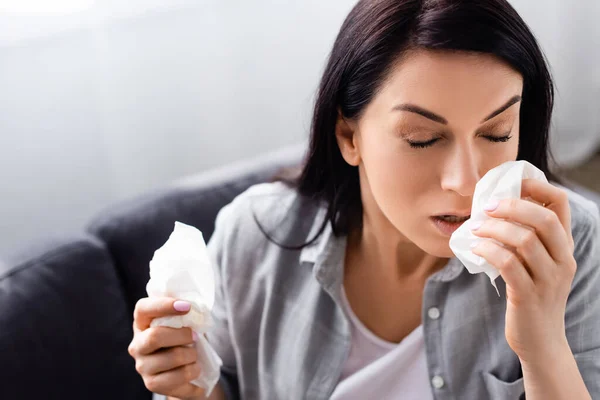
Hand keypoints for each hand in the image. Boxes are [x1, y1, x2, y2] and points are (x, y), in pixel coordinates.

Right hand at [128, 297, 206, 398]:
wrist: (187, 371)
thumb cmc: (185, 340)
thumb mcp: (185, 324)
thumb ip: (186, 315)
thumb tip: (198, 310)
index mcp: (142, 323)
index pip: (143, 309)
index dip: (164, 305)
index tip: (186, 306)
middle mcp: (137, 345)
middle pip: (155, 337)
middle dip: (183, 335)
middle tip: (195, 336)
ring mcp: (142, 366)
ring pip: (173, 357)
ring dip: (192, 354)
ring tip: (194, 355)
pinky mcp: (152, 384)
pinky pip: (180, 376)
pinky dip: (194, 370)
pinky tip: (195, 368)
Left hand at [470, 179, 575, 362]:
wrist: (540, 341)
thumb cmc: (531, 296)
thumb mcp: (536, 264)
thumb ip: (525, 239)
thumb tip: (495, 209)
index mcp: (564, 247)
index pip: (560, 204)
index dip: (537, 186)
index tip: (512, 184)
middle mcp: (562, 260)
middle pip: (544, 219)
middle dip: (512, 206)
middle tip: (487, 207)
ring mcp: (548, 279)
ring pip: (524, 240)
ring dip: (494, 229)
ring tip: (475, 228)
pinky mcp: (528, 296)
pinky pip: (508, 264)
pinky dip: (488, 251)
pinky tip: (475, 248)